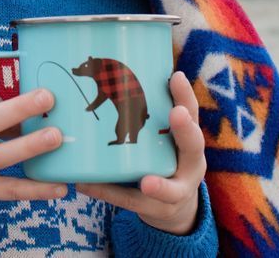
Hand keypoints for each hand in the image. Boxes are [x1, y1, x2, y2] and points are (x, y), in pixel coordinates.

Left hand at [75, 71, 206, 234]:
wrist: (174, 208)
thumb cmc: (165, 159)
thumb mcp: (166, 137)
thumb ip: (152, 111)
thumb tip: (115, 68)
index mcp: (189, 140)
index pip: (192, 113)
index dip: (185, 95)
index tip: (176, 77)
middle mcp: (190, 164)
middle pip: (193, 147)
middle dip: (186, 130)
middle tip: (177, 113)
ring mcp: (176, 191)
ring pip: (170, 190)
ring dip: (159, 185)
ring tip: (146, 180)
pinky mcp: (155, 209)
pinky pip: (130, 202)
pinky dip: (107, 193)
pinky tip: (85, 184)